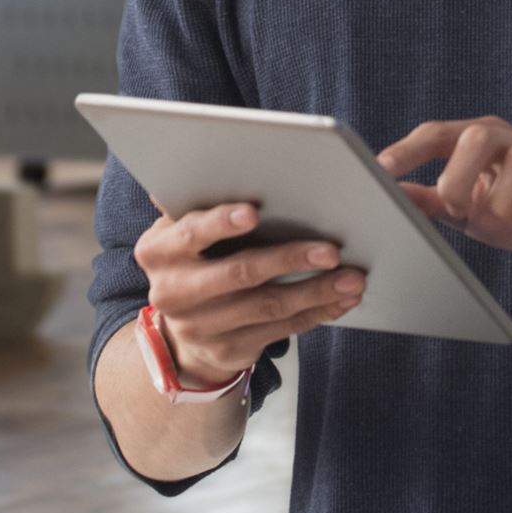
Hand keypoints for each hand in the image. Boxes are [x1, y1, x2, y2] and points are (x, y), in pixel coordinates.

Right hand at [132, 200, 366, 385]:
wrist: (182, 330)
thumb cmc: (196, 256)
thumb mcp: (187, 228)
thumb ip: (206, 199)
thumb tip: (233, 162)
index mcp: (158, 250)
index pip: (191, 233)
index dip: (221, 222)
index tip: (253, 212)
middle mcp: (172, 291)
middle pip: (239, 273)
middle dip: (289, 259)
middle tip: (331, 250)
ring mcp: (198, 327)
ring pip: (267, 306)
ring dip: (316, 291)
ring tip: (352, 277)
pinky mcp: (227, 351)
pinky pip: (280, 331)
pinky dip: (316, 313)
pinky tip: (342, 299)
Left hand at [376, 117, 511, 278]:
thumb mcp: (477, 210)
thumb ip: (437, 200)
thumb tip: (393, 194)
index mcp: (492, 144)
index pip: (444, 133)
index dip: (411, 149)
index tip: (381, 169)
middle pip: (481, 132)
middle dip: (458, 173)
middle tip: (455, 208)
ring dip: (503, 201)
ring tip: (507, 221)